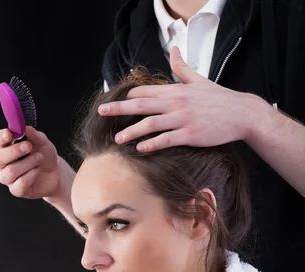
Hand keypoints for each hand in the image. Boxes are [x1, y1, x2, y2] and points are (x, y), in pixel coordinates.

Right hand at [0, 126, 61, 199]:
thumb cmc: (44, 156)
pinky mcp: (16, 190)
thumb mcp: (42, 142)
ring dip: (27, 163)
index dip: (1, 137)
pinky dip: (31, 175)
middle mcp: (3, 163)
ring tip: (39, 158)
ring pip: (10, 172)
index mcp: (6, 148)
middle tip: (29, 146)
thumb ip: (32, 134)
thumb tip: (24, 127)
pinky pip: (19, 184)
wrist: (55, 173)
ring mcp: (8, 178)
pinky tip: (37, 171)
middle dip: (14, 151)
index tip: (9, 133)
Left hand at [98, 46, 253, 151]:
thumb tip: (174, 50)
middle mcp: (176, 103)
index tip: (113, 102)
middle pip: (141, 106)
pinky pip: (166, 140)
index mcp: (176, 91)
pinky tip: (140, 149)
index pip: (146, 92)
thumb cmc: (220, 99)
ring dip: (132, 131)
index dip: (128, 98)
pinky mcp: (190, 135)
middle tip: (101, 112)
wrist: (242, 114)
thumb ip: (182, 68)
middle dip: (119, 109)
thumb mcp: (199, 80)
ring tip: (117, 140)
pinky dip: (152, 144)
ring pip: (151, 124)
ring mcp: (183, 119)